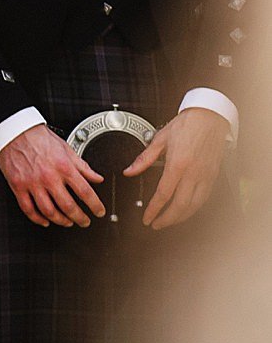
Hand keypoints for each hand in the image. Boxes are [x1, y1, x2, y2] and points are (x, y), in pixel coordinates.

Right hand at [0, 123, 106, 227]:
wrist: (15, 132)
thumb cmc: (39, 139)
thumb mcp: (67, 149)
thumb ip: (83, 166)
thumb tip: (97, 178)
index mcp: (64, 167)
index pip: (85, 192)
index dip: (95, 205)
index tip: (99, 211)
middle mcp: (48, 177)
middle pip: (68, 206)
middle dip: (80, 218)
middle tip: (84, 221)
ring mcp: (32, 183)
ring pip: (48, 211)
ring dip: (61, 220)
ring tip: (67, 222)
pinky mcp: (18, 186)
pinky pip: (28, 208)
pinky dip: (37, 218)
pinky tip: (44, 221)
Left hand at [124, 106, 230, 228]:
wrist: (209, 117)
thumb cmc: (187, 125)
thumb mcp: (160, 139)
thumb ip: (143, 158)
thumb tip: (129, 171)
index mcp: (178, 164)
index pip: (164, 195)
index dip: (154, 210)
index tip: (147, 218)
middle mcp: (193, 173)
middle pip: (180, 205)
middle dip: (167, 219)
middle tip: (156, 225)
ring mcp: (205, 175)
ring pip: (195, 205)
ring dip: (181, 216)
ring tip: (168, 220)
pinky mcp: (213, 175)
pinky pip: (204, 197)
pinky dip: (194, 207)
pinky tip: (185, 209)